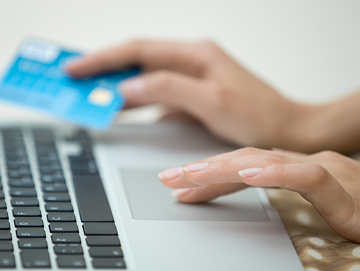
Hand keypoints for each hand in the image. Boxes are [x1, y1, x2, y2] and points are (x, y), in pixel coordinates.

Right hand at [66, 40, 322, 150]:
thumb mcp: (212, 102)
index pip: (137, 50)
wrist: (289, 132)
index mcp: (195, 54)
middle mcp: (191, 61)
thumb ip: (169, 90)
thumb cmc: (261, 116)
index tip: (74, 69)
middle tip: (70, 79)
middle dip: (101, 68)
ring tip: (86, 94)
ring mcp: (191, 79)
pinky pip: (155, 95)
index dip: (102, 59)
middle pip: (136, 59)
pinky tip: (120, 108)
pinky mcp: (192, 97)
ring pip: (143, 77)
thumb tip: (129, 86)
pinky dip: (134, 101)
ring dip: (115, 85)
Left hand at [158, 147, 359, 253]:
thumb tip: (258, 199)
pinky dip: (275, 174)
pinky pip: (305, 177)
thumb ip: (293, 198)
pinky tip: (247, 176)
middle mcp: (304, 163)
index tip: (179, 185)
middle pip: (243, 161)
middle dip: (202, 169)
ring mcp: (324, 171)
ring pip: (263, 163)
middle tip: (167, 178)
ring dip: (223, 169)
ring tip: (190, 175)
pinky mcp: (343, 189)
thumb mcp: (324, 205)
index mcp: (297, 168)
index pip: (243, 167)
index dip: (209, 175)